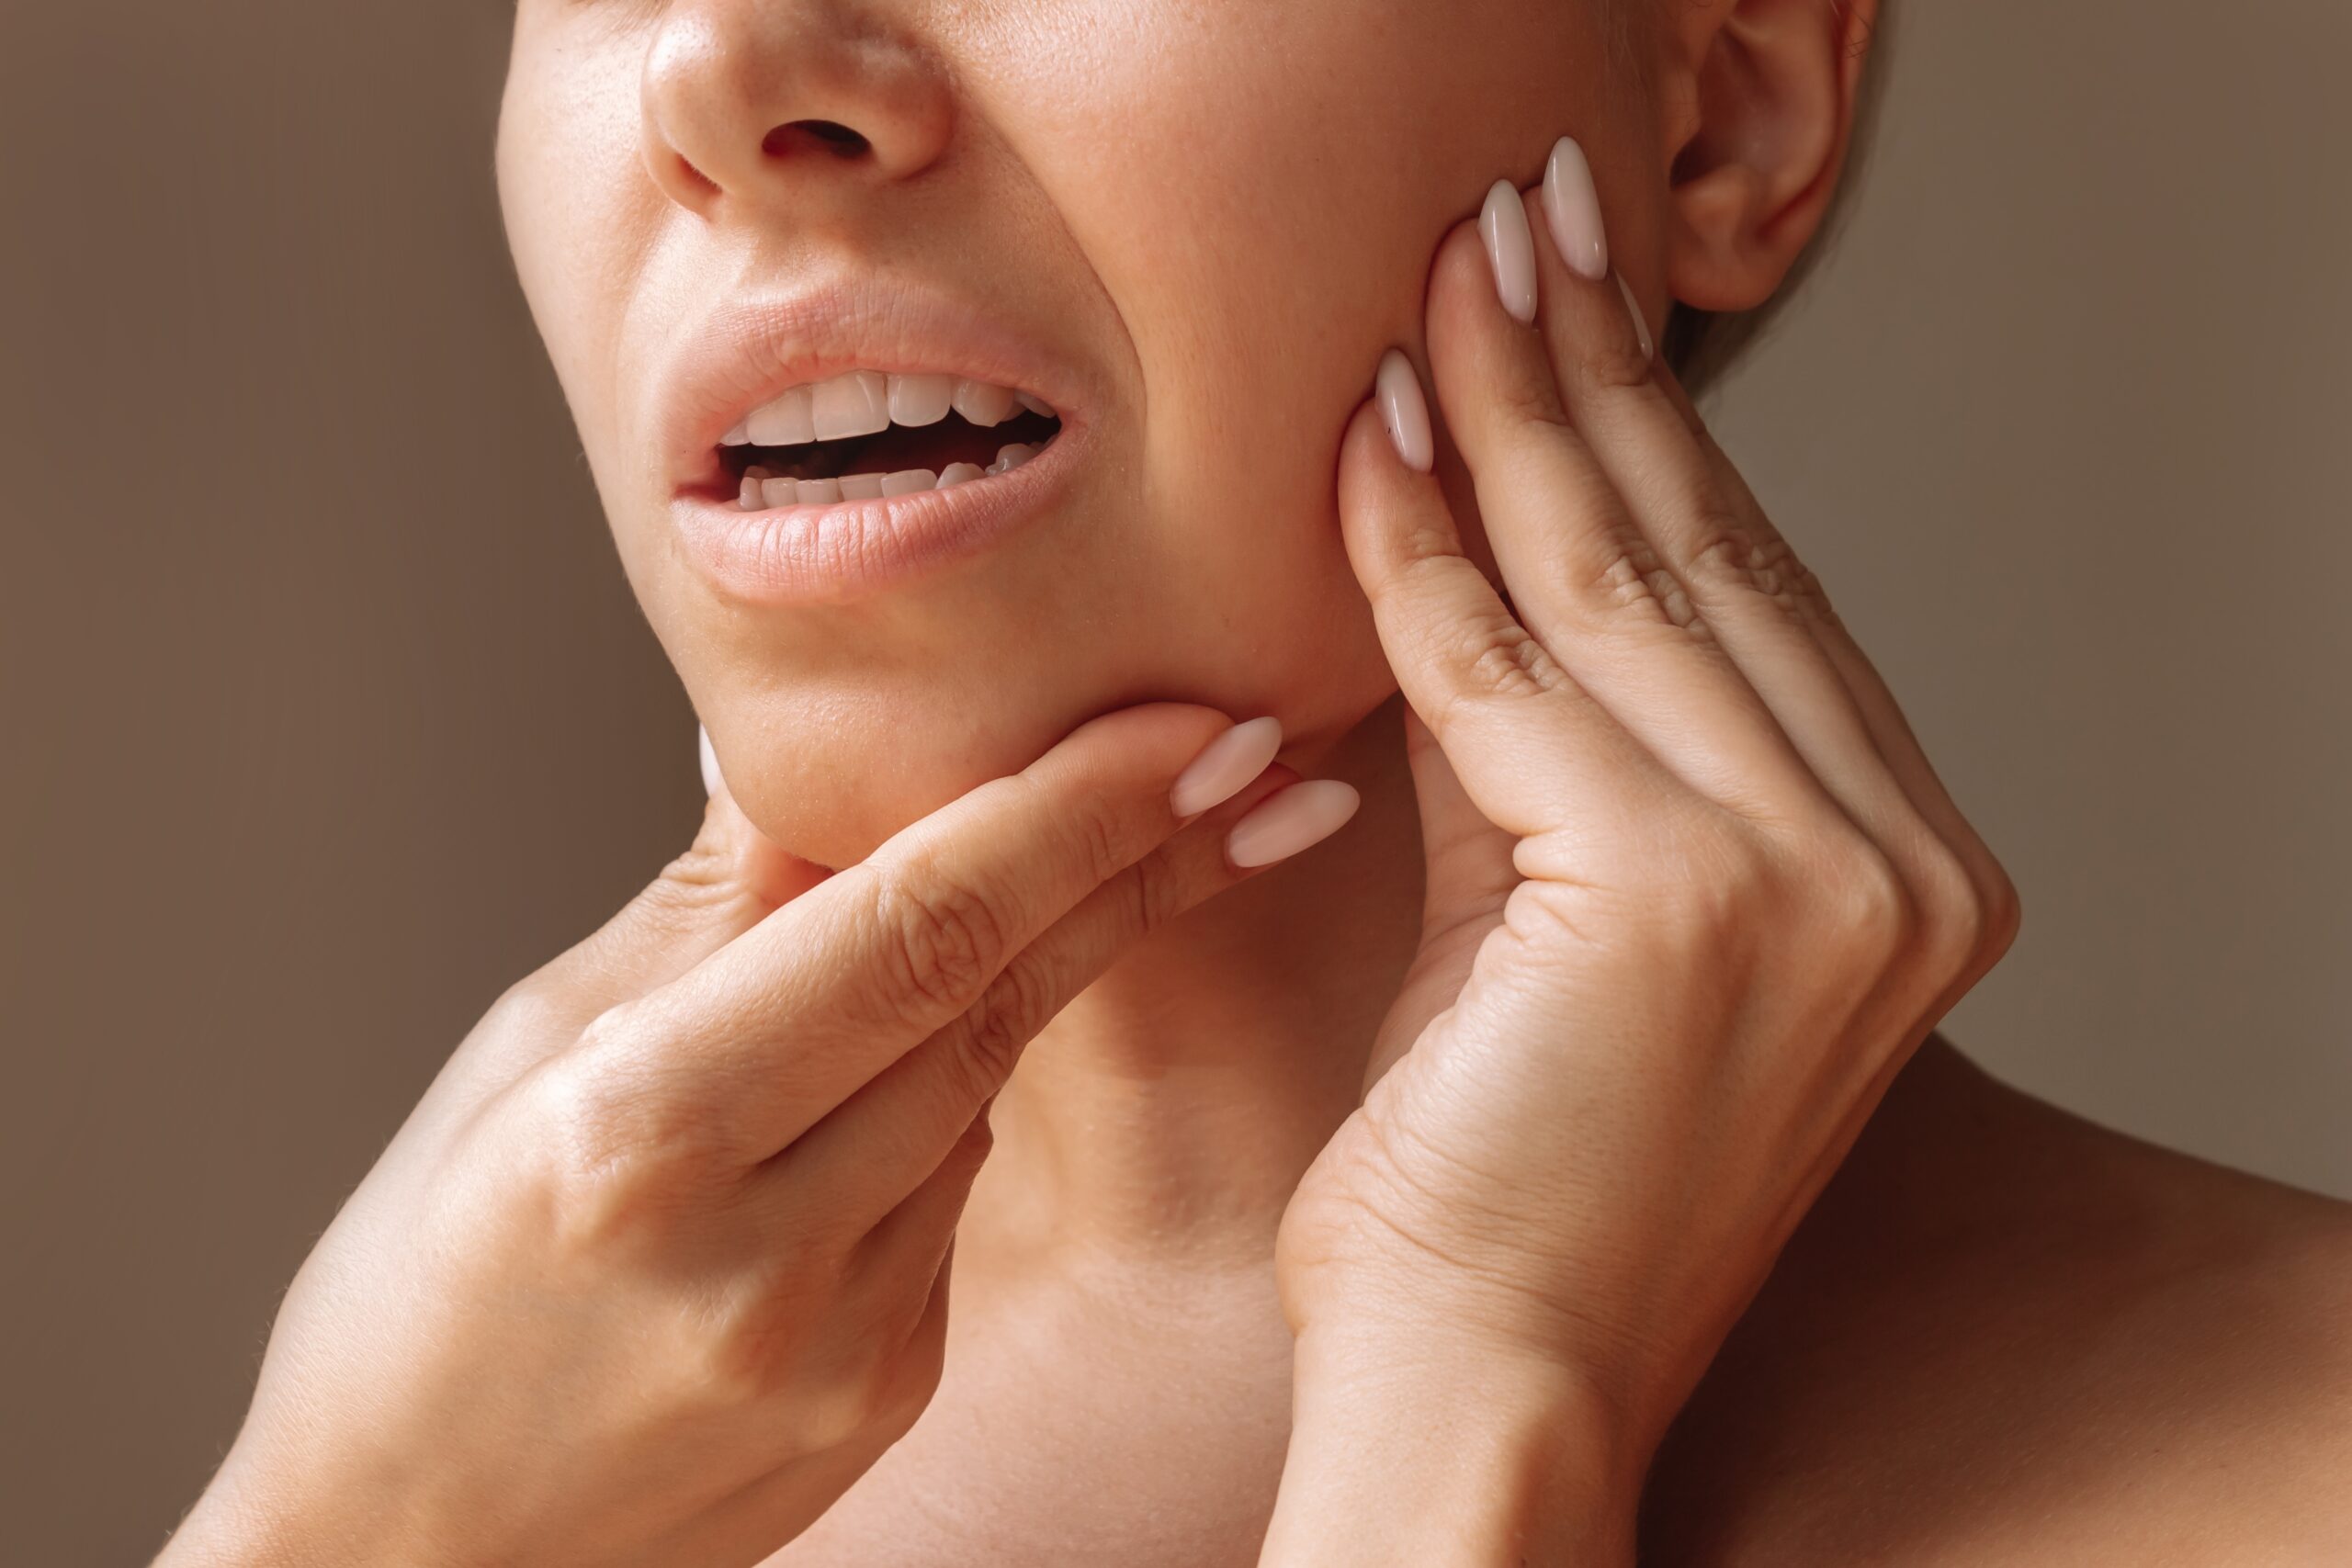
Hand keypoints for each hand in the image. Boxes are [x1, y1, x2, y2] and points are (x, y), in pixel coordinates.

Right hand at [160, 704, 1332, 1567]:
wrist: (411, 1555)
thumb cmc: (418, 1297)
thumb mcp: (521, 1058)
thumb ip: (702, 911)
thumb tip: (810, 753)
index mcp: (640, 1135)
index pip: (913, 930)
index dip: (1070, 812)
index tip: (1187, 722)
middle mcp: (764, 1251)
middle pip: (993, 1000)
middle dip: (1134, 861)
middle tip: (1248, 756)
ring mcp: (842, 1342)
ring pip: (978, 1087)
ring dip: (1019, 974)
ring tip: (1022, 888)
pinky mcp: (885, 1389)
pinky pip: (950, 1189)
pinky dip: (940, 1103)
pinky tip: (873, 1085)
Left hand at [1267, 158, 2018, 1556]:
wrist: (1490, 1386)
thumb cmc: (1504, 1188)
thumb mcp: (1557, 928)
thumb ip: (1547, 754)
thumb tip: (1474, 555)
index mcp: (1902, 870)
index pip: (1757, 600)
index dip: (1659, 439)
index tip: (1577, 306)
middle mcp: (1901, 863)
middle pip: (1710, 558)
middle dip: (1597, 372)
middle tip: (1518, 220)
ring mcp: (1820, 876)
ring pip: (1622, 583)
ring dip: (1518, 409)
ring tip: (1448, 277)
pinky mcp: (1689, 892)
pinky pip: (1509, 670)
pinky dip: (1425, 547)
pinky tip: (1374, 435)